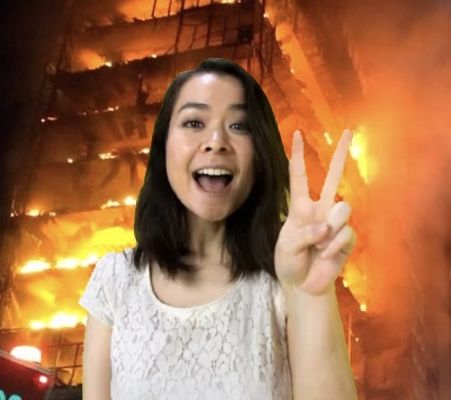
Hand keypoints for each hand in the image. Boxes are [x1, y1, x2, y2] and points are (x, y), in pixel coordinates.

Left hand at [275, 129, 356, 295]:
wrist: (302, 285)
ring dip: (328, 231)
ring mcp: (334, 223)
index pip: (298, 176)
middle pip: (332, 178)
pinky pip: (345, 234)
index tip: (297, 134)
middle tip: (348, 131)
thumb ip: (304, 233)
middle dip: (340, 155)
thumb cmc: (289, 261)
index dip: (297, 156)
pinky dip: (333, 247)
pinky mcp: (346, 238)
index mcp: (300, 207)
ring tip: (318, 247)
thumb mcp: (286, 246)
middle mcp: (320, 209)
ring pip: (342, 209)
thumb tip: (326, 227)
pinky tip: (325, 256)